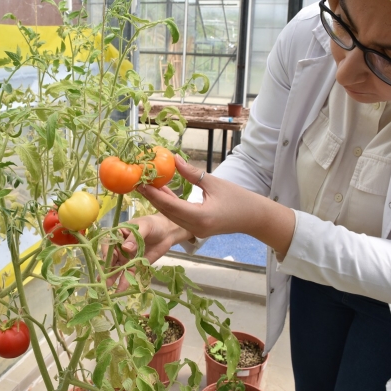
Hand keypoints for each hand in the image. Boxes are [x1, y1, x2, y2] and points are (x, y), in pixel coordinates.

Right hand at [104, 213, 192, 290]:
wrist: (168, 232)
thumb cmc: (154, 224)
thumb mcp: (145, 226)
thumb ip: (134, 237)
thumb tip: (125, 248)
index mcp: (118, 234)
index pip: (108, 244)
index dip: (107, 252)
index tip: (109, 259)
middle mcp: (119, 247)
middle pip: (111, 259)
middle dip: (106, 269)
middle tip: (102, 280)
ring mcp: (127, 257)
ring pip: (118, 268)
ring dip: (112, 278)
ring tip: (107, 288)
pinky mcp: (136, 265)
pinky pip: (129, 274)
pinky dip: (125, 282)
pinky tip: (121, 289)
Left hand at [137, 155, 294, 254]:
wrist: (254, 217)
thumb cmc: (238, 198)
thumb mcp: (214, 182)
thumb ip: (191, 172)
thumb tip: (173, 158)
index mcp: (201, 217)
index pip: (171, 205)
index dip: (154, 194)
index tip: (140, 182)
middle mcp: (196, 228)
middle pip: (168, 212)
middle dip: (152, 198)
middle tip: (137, 182)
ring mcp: (196, 231)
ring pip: (171, 216)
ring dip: (158, 201)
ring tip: (144, 186)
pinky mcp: (197, 230)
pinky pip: (178, 217)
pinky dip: (169, 205)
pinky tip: (161, 192)